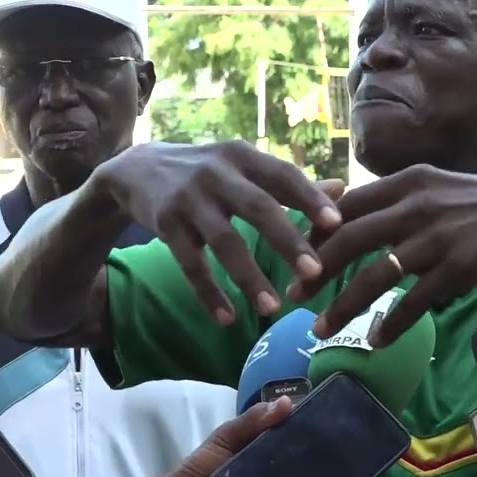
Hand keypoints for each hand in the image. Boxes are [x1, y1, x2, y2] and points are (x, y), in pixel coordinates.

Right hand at [96, 141, 345, 323]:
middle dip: (287, 240)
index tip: (337, 223)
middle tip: (314, 272)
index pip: (283, 175)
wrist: (135, 169)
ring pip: (224, 241)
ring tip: (273, 309)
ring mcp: (189, 199)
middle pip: (258, 208)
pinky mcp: (165, 224)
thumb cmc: (207, 172)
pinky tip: (227, 319)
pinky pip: (190, 264)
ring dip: (249, 277)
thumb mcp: (243, 166)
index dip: (310, 198)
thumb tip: (341, 189)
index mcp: (243, 157)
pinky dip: (209, 293)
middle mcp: (217, 173)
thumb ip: (288, 181)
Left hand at [289, 166, 476, 344]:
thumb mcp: (444, 188)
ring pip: (372, 276)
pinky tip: (378, 341)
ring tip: (322, 330)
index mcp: (409, 182)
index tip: (297, 257)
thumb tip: (366, 221)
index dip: (315, 233)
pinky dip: (391, 325)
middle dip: (312, 272)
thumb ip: (405, 201)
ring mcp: (436, 237)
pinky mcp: (458, 268)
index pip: (345, 205)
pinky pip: (412, 302)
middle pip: (346, 240)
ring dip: (342, 307)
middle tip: (293, 298)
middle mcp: (416, 205)